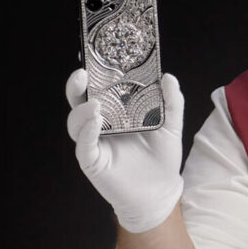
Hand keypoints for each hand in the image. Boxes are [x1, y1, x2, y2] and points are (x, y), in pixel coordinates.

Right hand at [65, 68, 184, 232]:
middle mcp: (100, 125)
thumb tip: (168, 76)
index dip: (94, 74)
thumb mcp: (171, 126)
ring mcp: (94, 142)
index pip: (99, 88)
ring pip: (76, 122)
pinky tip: (96, 121)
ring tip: (96, 104)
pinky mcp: (92, 161)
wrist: (161, 190)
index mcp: (116, 112)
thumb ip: (172, 102)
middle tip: (82, 74)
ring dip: (82, 110)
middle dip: (76, 86)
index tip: (94, 57)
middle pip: (79, 101)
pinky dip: (87, 131)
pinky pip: (84, 144)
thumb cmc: (163, 157)